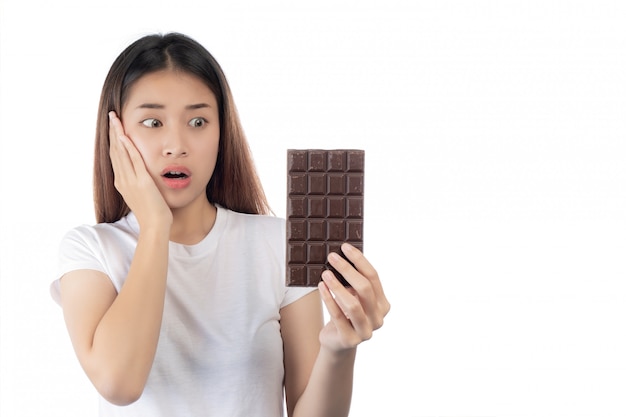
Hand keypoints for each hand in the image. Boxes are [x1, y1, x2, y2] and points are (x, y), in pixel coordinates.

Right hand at [108, 111, 172, 228]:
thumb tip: (143, 177)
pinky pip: (133, 160)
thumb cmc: (153, 214)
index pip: (116, 156)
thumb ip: (140, 184)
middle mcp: (122, 180)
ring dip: (117, 134)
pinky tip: (125, 135)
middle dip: (112, 132)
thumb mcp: (143, 196)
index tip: (113, 126)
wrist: (155, 227)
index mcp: (122, 182)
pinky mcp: (142, 182)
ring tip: (115, 118)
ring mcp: (130, 181)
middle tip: (111, 116)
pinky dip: (128, 146)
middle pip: (114, 151)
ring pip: (120, 152)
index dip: (113, 140)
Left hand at [318, 243, 390, 351]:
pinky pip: (338, 316)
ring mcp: (366, 331)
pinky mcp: (350, 340)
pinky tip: (321, 288)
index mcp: (383, 304)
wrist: (336, 343)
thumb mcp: (353, 297)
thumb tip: (341, 255)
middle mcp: (378, 318)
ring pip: (353, 304)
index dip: (359, 260)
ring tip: (325, 273)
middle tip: (332, 257)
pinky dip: (329, 300)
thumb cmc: (345, 314)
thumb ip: (353, 282)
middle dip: (348, 270)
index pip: (373, 277)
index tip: (345, 247)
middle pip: (365, 288)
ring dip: (337, 286)